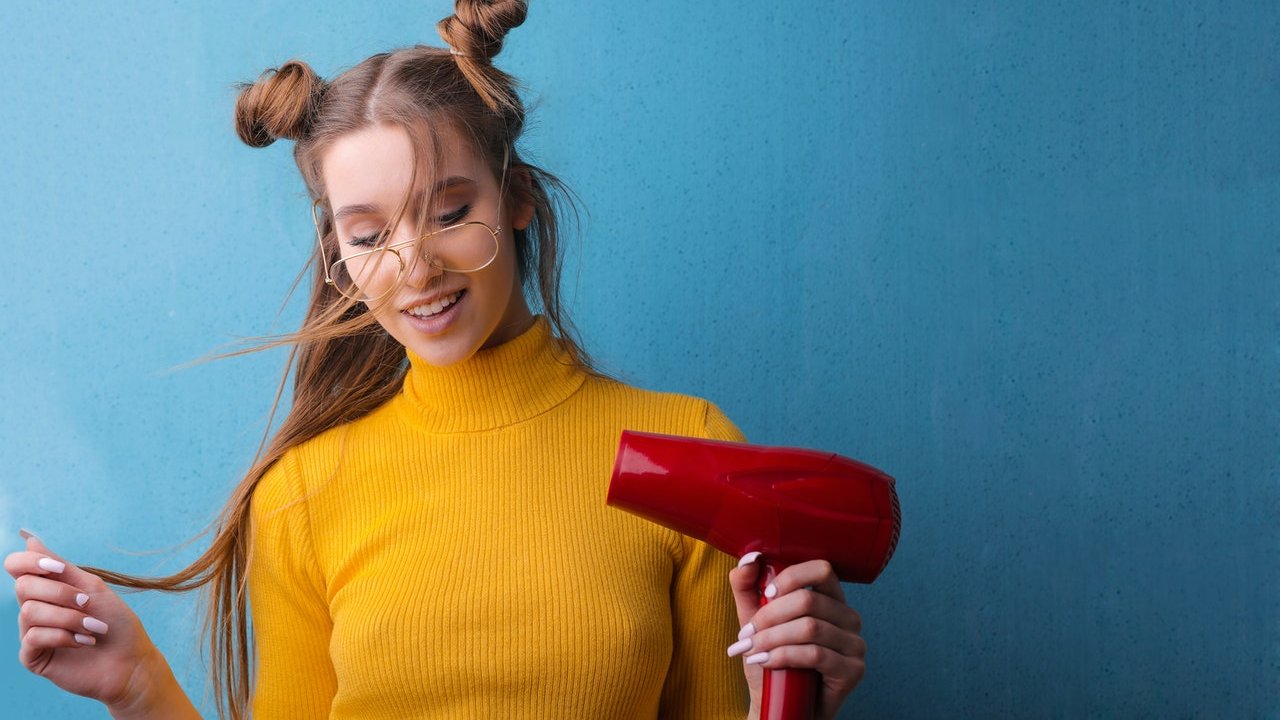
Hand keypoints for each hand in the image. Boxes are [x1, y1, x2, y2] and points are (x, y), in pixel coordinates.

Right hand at [4, 529, 158, 710]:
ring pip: (29, 612)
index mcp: (48, 589)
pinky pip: (33, 637)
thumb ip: (61, 567)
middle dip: (60, 592)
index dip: (29, 561)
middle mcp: (36, 609)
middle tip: (87, 603)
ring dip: (69, 618)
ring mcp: (32, 633)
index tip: (57, 568)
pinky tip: (84, 642)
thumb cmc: (116, 624)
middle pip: (23, 586)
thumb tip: (30, 540)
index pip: (17, 566)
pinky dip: (63, 636)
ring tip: (93, 628)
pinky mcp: (33, 657)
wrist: (130, 661)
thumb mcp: (92, 588)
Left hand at [728, 556, 865, 719]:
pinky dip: (784, 656)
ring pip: (810, 628)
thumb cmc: (772, 661)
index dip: (792, 577)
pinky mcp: (853, 670)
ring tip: (752, 650)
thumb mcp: (754, 621)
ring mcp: (855, 644)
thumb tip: (749, 558)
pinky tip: (767, 663)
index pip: (822, 570)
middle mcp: (848, 617)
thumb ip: (748, 587)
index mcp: (830, 599)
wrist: (780, 707)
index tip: (767, 594)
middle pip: (810, 600)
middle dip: (770, 616)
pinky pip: (817, 655)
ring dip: (772, 638)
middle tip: (747, 634)